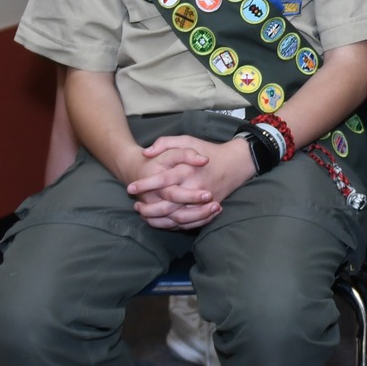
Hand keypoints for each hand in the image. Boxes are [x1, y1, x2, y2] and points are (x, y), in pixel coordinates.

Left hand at [128, 135, 254, 228]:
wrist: (235, 164)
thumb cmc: (208, 150)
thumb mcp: (188, 140)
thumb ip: (165, 143)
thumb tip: (145, 152)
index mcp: (188, 170)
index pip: (163, 180)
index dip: (145, 185)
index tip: (131, 188)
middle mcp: (195, 187)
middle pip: (168, 205)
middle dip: (149, 208)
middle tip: (136, 207)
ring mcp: (202, 202)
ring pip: (177, 218)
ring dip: (158, 219)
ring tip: (144, 215)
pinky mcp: (206, 209)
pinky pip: (188, 223)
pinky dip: (173, 225)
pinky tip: (160, 221)